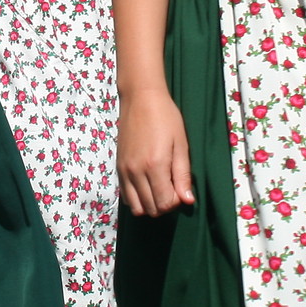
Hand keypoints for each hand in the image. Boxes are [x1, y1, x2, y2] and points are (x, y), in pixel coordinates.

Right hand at [118, 89, 194, 217]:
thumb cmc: (165, 117)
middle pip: (151, 208)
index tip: (181, 188)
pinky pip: (125, 196)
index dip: (176, 202)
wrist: (140, 98)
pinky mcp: (118, 167)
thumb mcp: (181, 144)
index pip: (165, 203)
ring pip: (136, 207)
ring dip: (150, 204)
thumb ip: (183, 174)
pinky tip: (147, 184)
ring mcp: (125, 170)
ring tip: (160, 188)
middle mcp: (136, 171)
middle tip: (172, 188)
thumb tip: (187, 200)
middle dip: (164, 205)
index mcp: (155, 165)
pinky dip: (137, 198)